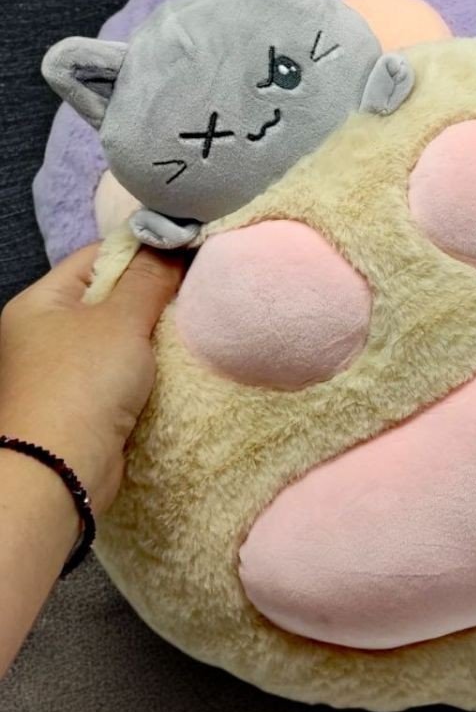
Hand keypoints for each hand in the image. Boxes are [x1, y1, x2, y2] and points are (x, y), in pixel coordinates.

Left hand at [0, 246, 183, 514]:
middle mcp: (46, 331)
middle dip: (155, 293)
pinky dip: (150, 364)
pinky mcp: (85, 400)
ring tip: (196, 322)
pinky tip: (179, 360)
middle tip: (199, 288)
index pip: (98, 256)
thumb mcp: (121, 320)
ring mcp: (64, 368)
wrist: (60, 470)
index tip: (189, 252)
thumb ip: (150, 278)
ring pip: (121, 334)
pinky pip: (124, 368)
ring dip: (155, 332)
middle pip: (111, 294)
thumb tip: (173, 242)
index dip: (144, 249)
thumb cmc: (83, 383)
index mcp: (41, 302)